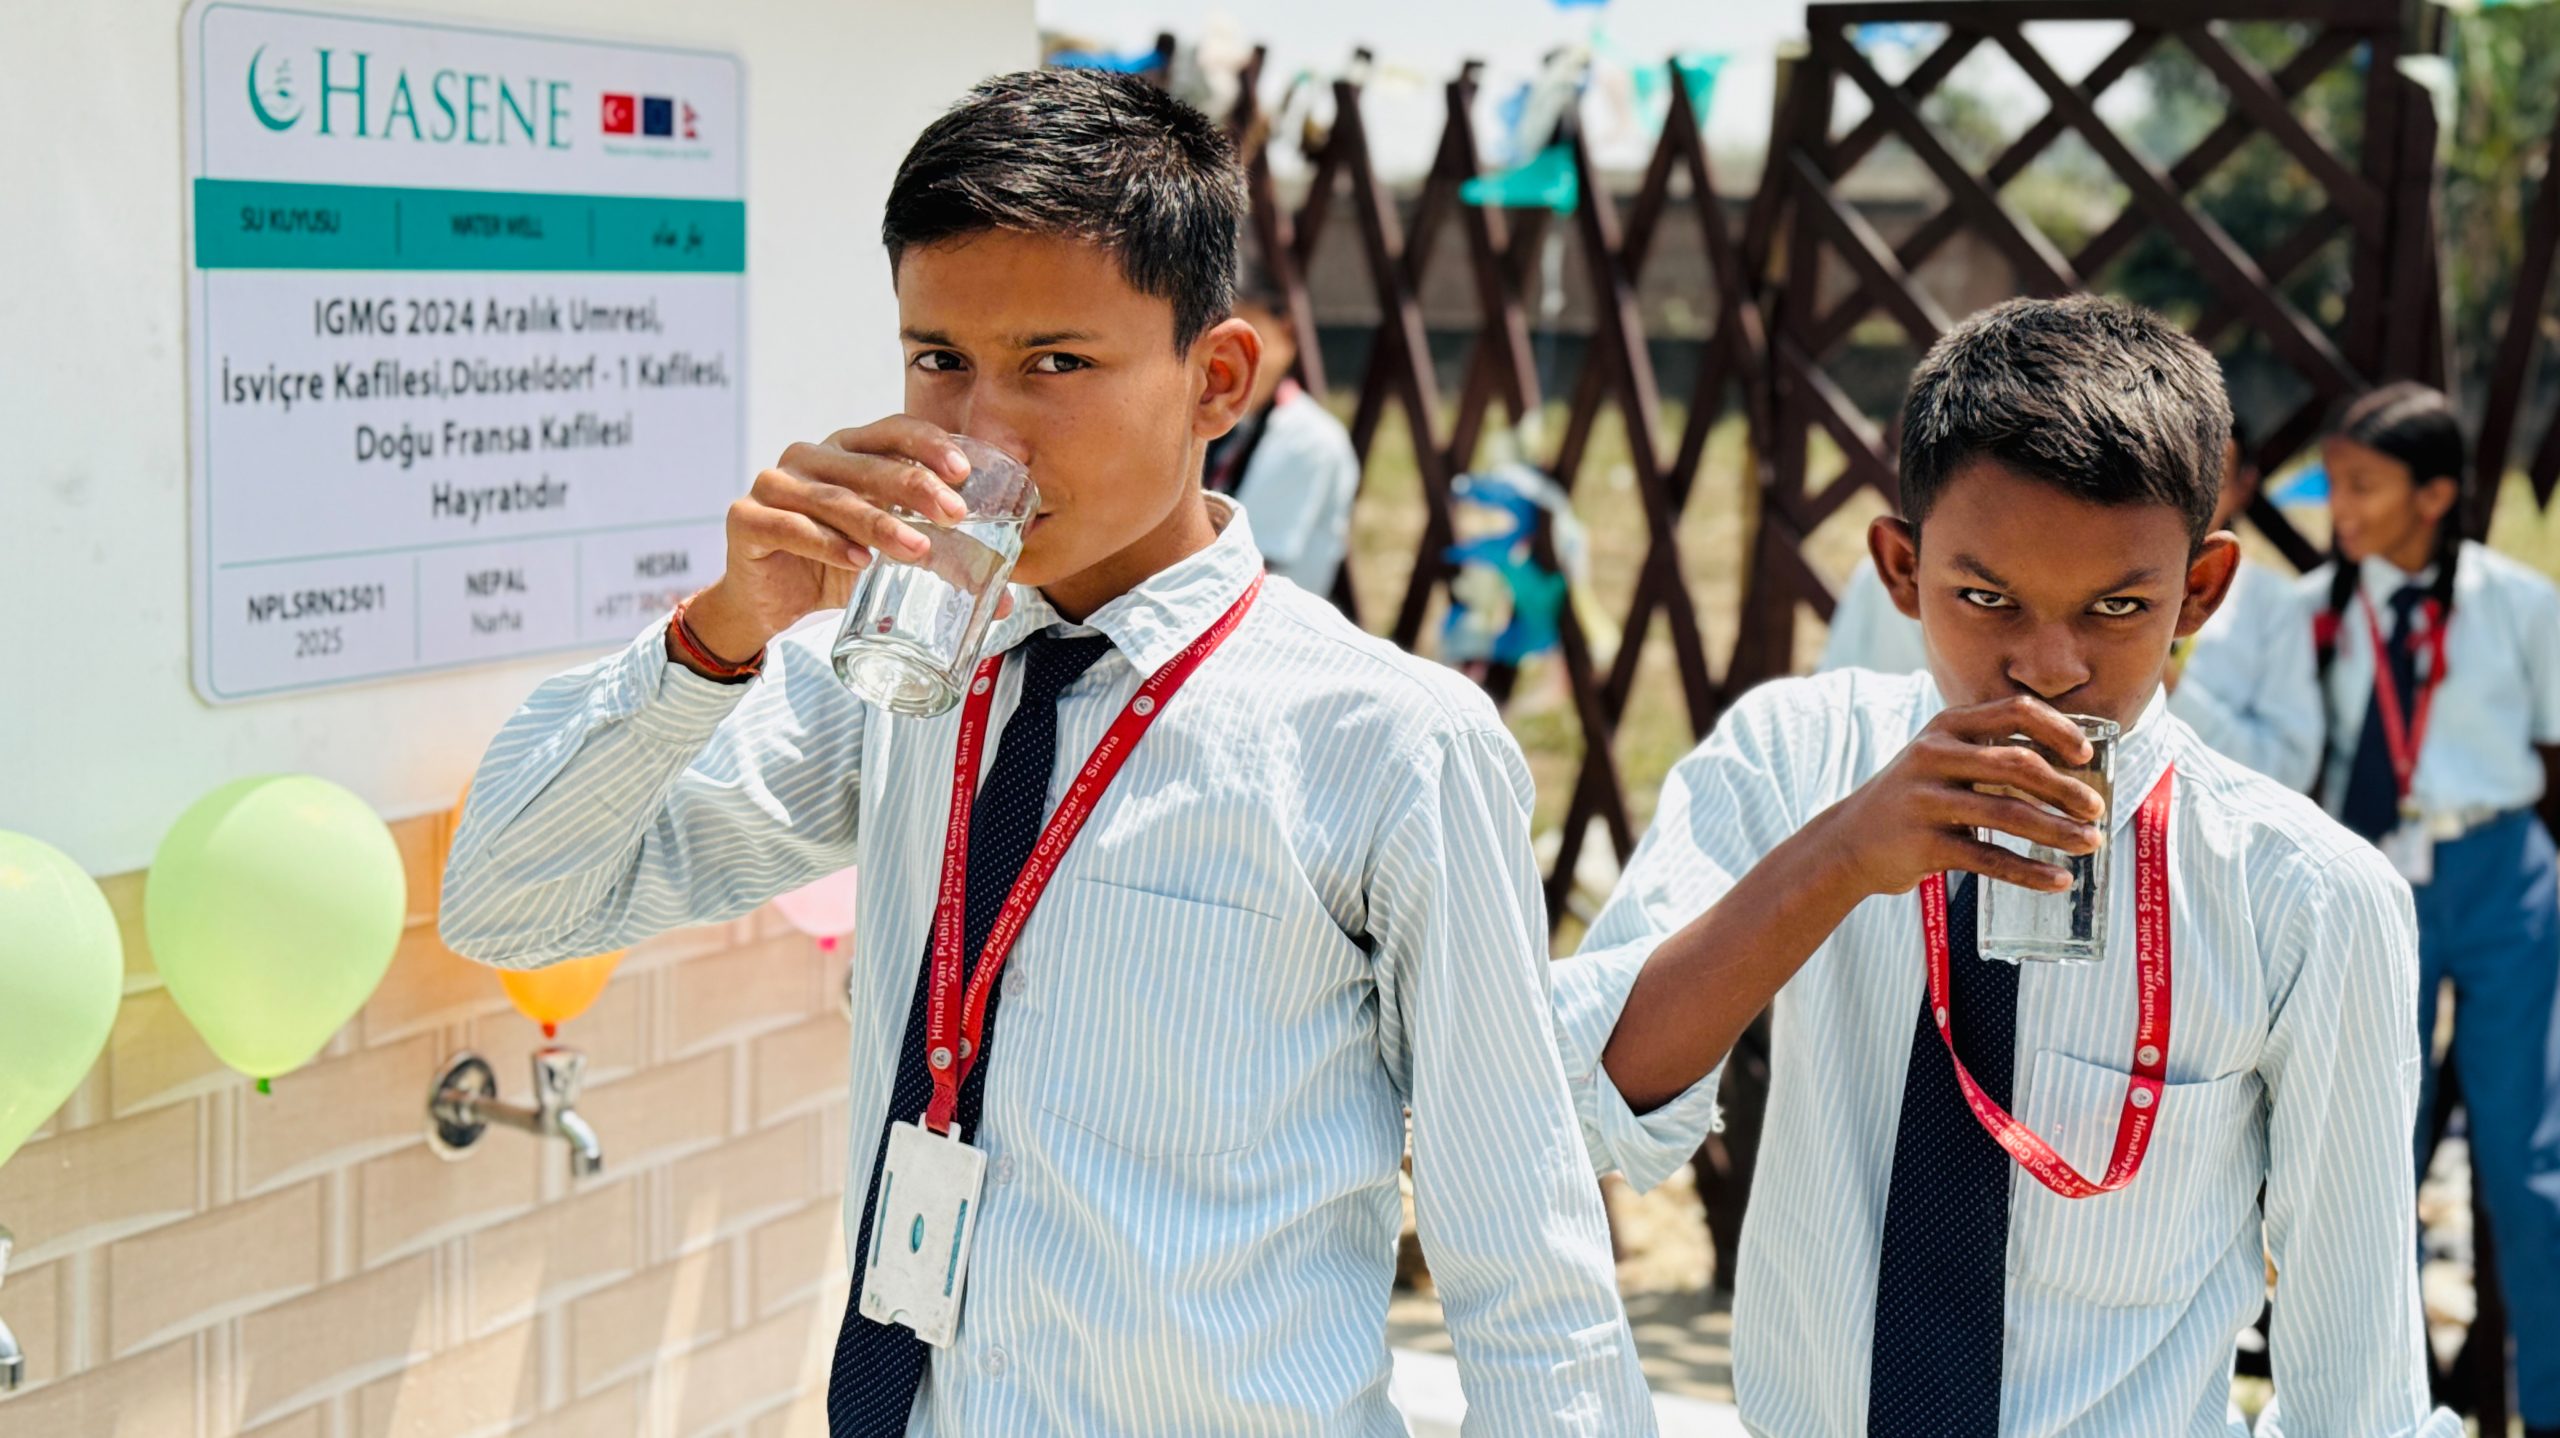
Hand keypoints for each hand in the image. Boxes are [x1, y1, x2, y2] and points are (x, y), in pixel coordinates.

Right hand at [682, 417, 974, 662]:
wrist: (769, 604)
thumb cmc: (834, 568)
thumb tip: (1003, 603)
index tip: (963, 471)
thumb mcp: (889, 559)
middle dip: (916, 488)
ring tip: (918, 550)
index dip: (927, 444)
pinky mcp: (747, 518)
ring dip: (879, 524)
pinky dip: (826, 545)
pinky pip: (791, 527)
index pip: (892, 431)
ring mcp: (775, 485)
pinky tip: (857, 562)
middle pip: (869, 464)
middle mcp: (810, 458)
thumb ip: (939, 565)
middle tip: (954, 515)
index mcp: (848, 451)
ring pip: (834, 498)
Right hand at [1812, 695, 2106, 898]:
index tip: (2086, 755)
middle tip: (2098, 809)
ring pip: (2009, 812)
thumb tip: (2071, 765)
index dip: (2058, 729)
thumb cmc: (1914, 798)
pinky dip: (2029, 872)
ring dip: (2058, 830)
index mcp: (1946, 726)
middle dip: (2066, 788)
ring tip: (2090, 844)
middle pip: (2018, 764)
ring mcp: (1926, 800)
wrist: (1848, 842)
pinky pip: (1989, 858)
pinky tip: (2058, 880)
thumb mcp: (1940, 758)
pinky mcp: (1924, 844)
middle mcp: (1934, 755)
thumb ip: (1989, 752)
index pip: (2015, 711)